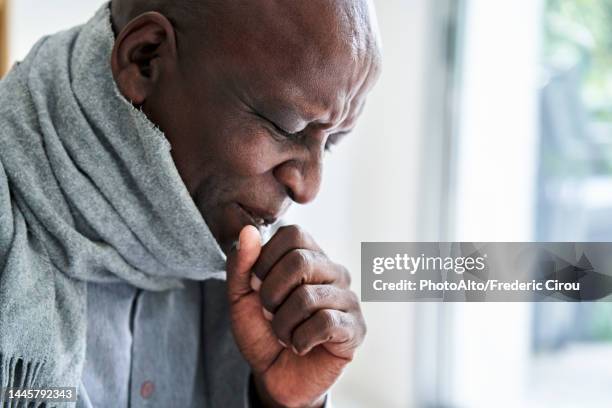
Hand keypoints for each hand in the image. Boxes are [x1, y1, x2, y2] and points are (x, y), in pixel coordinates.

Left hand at [226, 225, 365, 407]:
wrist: (275, 376)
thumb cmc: (262, 332)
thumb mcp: (240, 297)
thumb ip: (241, 264)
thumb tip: (248, 231)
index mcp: (309, 256)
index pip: (293, 234)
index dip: (266, 260)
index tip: (258, 286)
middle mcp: (333, 272)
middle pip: (300, 262)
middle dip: (272, 294)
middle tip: (270, 313)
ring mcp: (348, 299)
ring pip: (308, 297)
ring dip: (283, 324)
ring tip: (285, 335)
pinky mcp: (355, 328)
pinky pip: (325, 323)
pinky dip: (301, 340)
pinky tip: (301, 346)